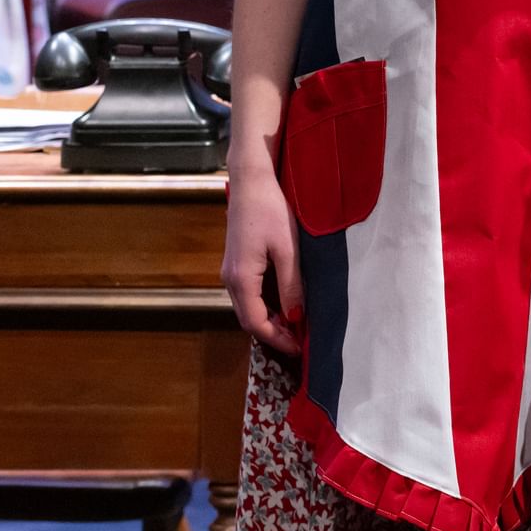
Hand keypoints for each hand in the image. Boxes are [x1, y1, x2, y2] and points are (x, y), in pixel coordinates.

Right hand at [223, 164, 302, 354]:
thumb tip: (295, 317)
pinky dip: (266, 305)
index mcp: (241, 279)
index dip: (277, 339)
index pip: (255, 323)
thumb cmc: (271, 210)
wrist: (251, 182)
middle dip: (274, 333)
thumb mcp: (288, 249)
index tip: (299, 348)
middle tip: (301, 341)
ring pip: (248, 307)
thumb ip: (291, 285)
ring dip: (271, 320)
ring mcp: (230, 271)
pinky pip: (249, 294)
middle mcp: (230, 280)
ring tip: (297, 326)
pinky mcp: (236, 263)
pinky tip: (286, 303)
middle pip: (249, 319)